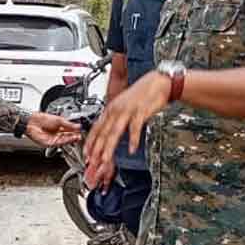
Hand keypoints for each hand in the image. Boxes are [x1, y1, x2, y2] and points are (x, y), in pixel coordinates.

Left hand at [25, 112, 80, 147]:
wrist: (32, 122)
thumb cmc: (42, 119)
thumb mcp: (59, 120)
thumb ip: (69, 124)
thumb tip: (78, 126)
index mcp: (60, 127)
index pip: (71, 131)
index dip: (76, 131)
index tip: (81, 131)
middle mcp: (58, 134)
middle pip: (69, 137)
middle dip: (75, 136)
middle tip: (80, 135)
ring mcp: (54, 139)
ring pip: (65, 141)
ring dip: (72, 139)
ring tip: (77, 136)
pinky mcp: (50, 143)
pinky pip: (60, 143)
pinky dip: (66, 141)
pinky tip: (71, 138)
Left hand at [84, 71, 169, 187]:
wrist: (157, 82)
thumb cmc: (142, 94)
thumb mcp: (124, 106)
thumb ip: (116, 119)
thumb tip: (110, 132)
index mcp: (111, 109)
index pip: (96, 128)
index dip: (90, 142)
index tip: (86, 154)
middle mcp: (116, 110)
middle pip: (103, 132)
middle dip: (96, 150)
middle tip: (93, 162)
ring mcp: (128, 111)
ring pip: (114, 132)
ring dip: (109, 147)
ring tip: (105, 160)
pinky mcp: (140, 111)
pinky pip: (135, 128)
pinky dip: (133, 140)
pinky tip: (132, 149)